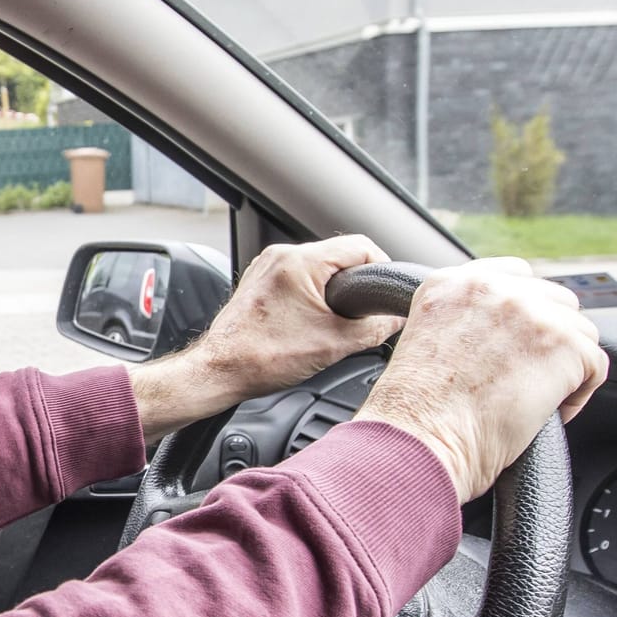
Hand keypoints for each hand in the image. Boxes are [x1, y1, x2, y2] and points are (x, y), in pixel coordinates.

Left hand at [129, 236, 404, 439]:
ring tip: (336, 320)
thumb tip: (396, 319)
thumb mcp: (335, 345)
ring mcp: (267, 267)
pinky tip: (312, 321)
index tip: (386, 291)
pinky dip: (312, 294)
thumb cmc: (263, 358)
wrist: (220, 371)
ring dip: (334, 289)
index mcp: (300, 261)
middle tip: (365, 312)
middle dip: (357, 282)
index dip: (382, 268)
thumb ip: (375, 328)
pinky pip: (297, 277)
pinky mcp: (259, 281)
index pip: (361, 245)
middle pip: (339, 254)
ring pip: (317, 266)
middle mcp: (281, 256)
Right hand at [352, 258, 608, 504]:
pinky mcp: (562, 344)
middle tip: (529, 377)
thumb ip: (463, 320)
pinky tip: (549, 413)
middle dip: (550, 338)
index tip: (521, 342)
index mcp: (452, 283)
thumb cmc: (414, 414)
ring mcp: (530, 312)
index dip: (527, 310)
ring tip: (537, 399)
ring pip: (580, 332)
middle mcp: (492, 288)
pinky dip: (579, 394)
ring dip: (565, 366)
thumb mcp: (425, 341)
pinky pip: (595, 364)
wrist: (420, 441)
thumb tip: (505, 334)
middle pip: (555, 300)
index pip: (516, 275)